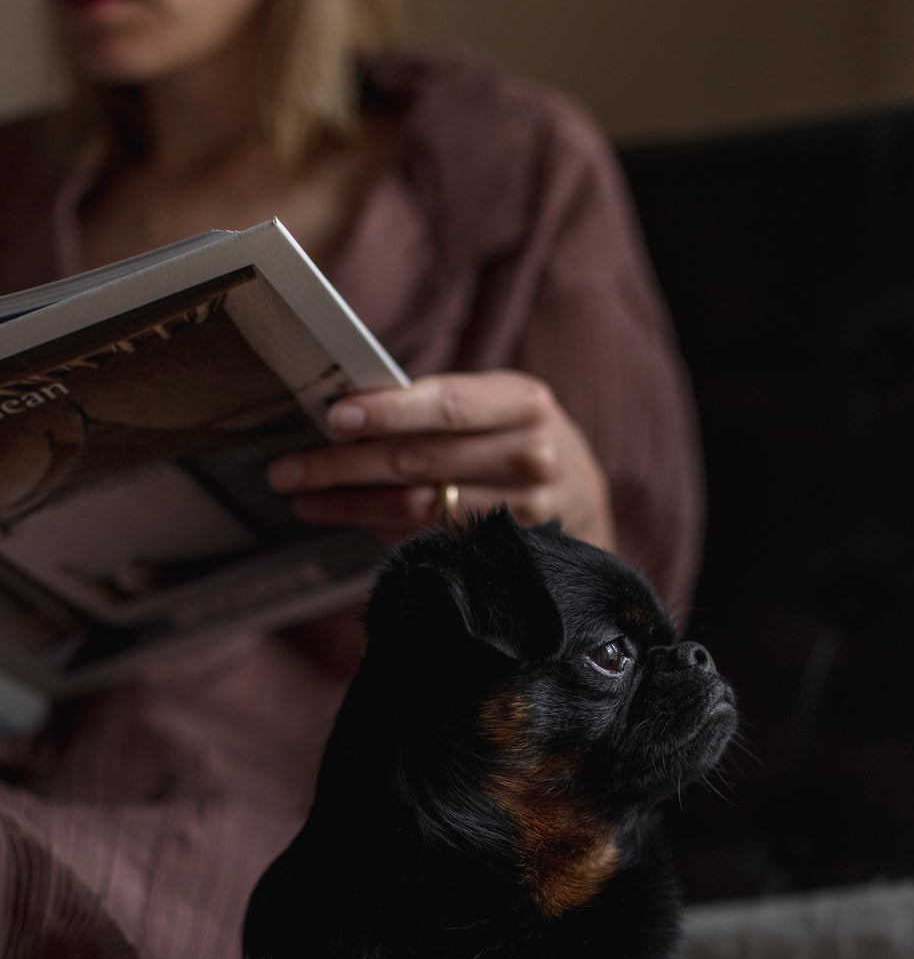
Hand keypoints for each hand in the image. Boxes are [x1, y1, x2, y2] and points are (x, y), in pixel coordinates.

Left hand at [267, 370, 615, 549]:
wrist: (583, 500)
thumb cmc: (517, 438)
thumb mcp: (497, 405)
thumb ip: (438, 406)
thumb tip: (345, 414)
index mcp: (525, 402)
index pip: (447, 406)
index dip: (387, 412)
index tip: (333, 417)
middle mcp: (531, 457)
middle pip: (420, 461)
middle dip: (343, 465)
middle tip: (286, 469)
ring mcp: (523, 514)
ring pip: (417, 510)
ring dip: (349, 504)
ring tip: (301, 498)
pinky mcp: (507, 556)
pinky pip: (429, 541)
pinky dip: (379, 531)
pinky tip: (346, 519)